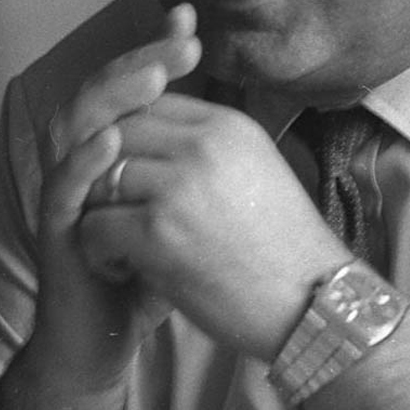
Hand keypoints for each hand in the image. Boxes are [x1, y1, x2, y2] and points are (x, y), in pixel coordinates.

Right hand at [32, 4, 202, 389]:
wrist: (104, 342)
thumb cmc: (149, 277)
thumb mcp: (184, 214)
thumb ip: (191, 172)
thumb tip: (228, 123)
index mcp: (114, 153)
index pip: (131, 86)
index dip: (156, 52)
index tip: (191, 24)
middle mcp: (84, 164)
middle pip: (104, 93)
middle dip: (141, 59)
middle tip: (181, 39)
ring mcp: (66, 195)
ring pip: (76, 128)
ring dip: (112, 96)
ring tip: (152, 73)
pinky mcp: (54, 232)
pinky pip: (61, 188)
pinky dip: (82, 162)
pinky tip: (109, 142)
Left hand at [78, 95, 348, 360]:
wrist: (315, 305)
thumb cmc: (284, 250)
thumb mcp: (256, 171)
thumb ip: (206, 149)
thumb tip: (151, 146)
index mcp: (227, 125)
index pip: (148, 104)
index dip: (124, 138)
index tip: (126, 177)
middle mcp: (203, 144)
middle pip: (115, 133)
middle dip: (101, 171)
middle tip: (110, 210)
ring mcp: (179, 185)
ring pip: (96, 177)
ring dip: (96, 211)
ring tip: (116, 243)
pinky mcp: (159, 232)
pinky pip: (94, 225)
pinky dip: (98, 251)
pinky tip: (122, 269)